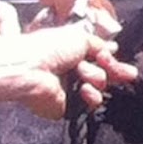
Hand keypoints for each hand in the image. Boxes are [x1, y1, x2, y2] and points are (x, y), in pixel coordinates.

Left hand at [16, 28, 136, 118]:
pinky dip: (91, 95)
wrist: (31, 69)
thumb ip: (99, 44)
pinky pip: (93, 102)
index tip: (112, 55)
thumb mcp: (80, 37)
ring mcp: (71, 89)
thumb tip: (112, 49)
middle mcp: (72, 71)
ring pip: (101, 86)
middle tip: (104, 62)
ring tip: (80, 72)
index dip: (110, 58)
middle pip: (105, 73)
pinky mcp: (70, 106)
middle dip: (109, 67)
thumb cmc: (47, 49)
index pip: (100, 58)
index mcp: (71, 53)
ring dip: (95, 76)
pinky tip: (83, 89)